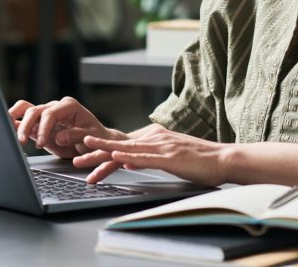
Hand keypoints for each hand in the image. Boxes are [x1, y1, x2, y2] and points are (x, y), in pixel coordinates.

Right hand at [8, 97, 124, 158]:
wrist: (94, 143)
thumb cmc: (95, 138)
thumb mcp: (91, 137)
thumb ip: (76, 135)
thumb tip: (59, 136)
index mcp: (69, 106)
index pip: (50, 113)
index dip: (43, 128)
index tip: (41, 143)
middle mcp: (56, 107)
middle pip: (35, 111)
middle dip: (27, 126)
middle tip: (23, 142)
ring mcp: (46, 115)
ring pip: (26, 111)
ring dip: (18, 123)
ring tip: (14, 136)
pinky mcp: (39, 125)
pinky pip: (24, 119)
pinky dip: (16, 123)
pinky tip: (10, 132)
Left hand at [72, 125, 229, 185]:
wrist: (223, 158)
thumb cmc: (200, 161)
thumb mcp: (170, 158)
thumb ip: (149, 157)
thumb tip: (128, 162)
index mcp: (156, 137)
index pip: (123, 142)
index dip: (101, 146)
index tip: (82, 147)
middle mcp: (156, 138)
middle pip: (119, 144)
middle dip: (95, 148)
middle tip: (74, 150)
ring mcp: (163, 147)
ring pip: (127, 149)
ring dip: (104, 152)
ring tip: (85, 153)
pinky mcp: (170, 157)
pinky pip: (145, 158)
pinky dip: (129, 158)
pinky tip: (117, 158)